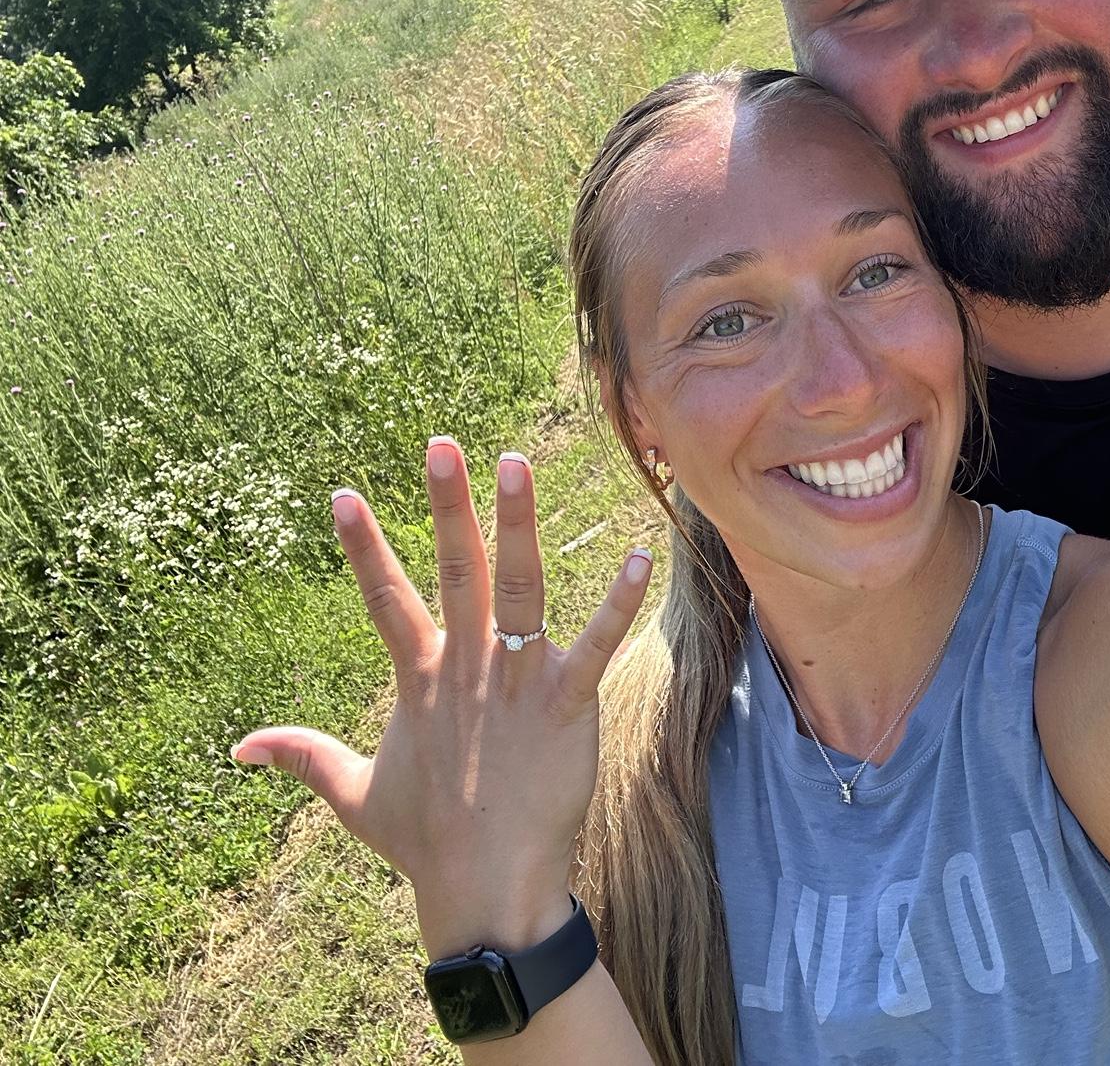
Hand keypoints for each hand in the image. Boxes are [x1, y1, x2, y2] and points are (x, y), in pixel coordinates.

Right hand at [230, 438, 651, 951]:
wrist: (486, 894)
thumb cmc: (426, 841)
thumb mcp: (352, 794)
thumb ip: (303, 757)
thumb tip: (239, 747)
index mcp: (420, 679)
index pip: (384, 600)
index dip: (363, 547)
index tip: (343, 493)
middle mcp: (465, 668)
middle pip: (455, 573)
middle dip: (446, 508)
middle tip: (443, 446)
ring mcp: (515, 683)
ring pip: (517, 589)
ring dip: (517, 526)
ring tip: (515, 465)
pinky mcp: (564, 706)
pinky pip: (594, 647)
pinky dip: (616, 604)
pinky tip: (638, 556)